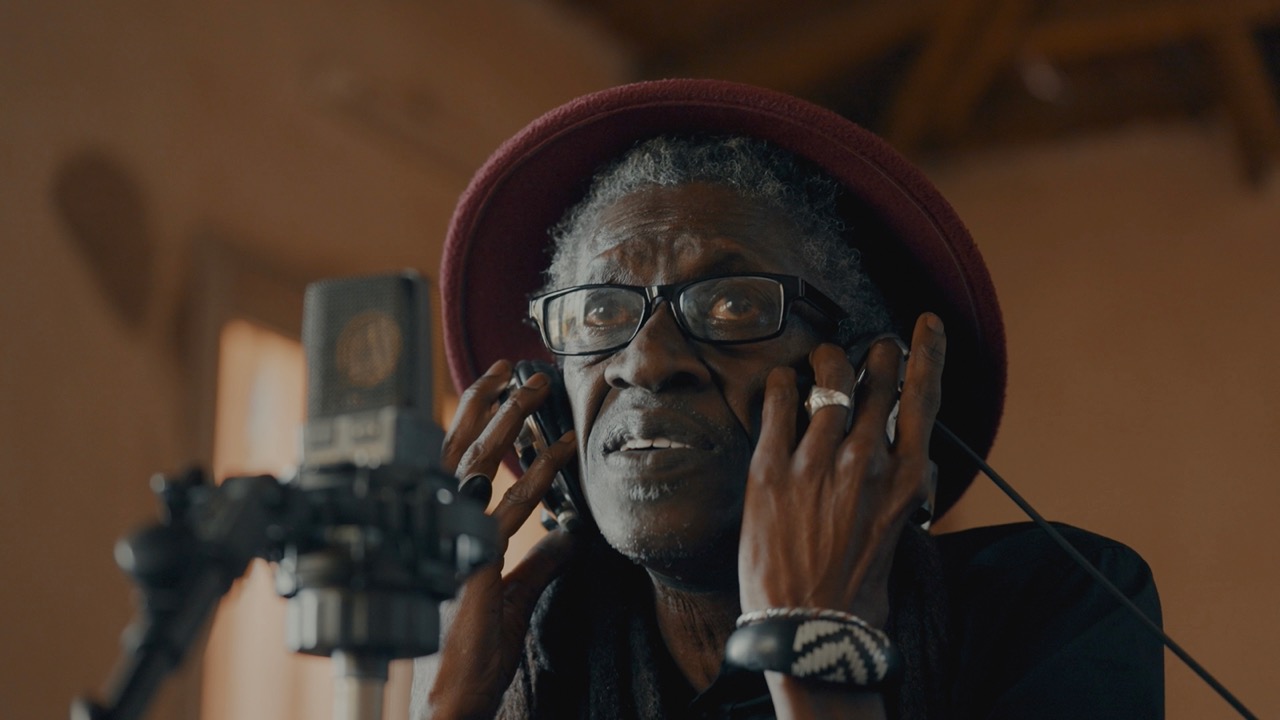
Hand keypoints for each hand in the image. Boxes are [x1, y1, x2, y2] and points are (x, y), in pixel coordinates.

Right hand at [420, 360, 579, 719]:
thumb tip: (566, 536)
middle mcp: (439, 529)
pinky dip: (539, 475)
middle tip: (513, 369)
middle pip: (458, 450)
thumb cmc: (465, 655)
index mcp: (440, 531)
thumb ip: (535, 564)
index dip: (469, 421)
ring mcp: (452, 542)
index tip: (492, 388)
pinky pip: (511, 508)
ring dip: (511, 422)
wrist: (446, 699)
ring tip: (537, 390)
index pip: (451, 463)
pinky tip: (561, 451)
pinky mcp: (475, 562)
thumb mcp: (508, 599)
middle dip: (486, 404)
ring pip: (480, 466)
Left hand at [739, 314, 944, 627]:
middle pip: (877, 377)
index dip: (928, 351)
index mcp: (905, 478)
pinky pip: (778, 400)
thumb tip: (909, 458)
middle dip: (875, 354)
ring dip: (828, 360)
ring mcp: (817, 461)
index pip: (924, 397)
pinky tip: (782, 382)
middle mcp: (866, 460)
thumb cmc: (857, 587)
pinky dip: (782, 381)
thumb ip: (905, 486)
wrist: (808, 627)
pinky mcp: (771, 468)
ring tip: (823, 360)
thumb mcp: (899, 531)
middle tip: (868, 350)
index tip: (926, 323)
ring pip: (828, 378)